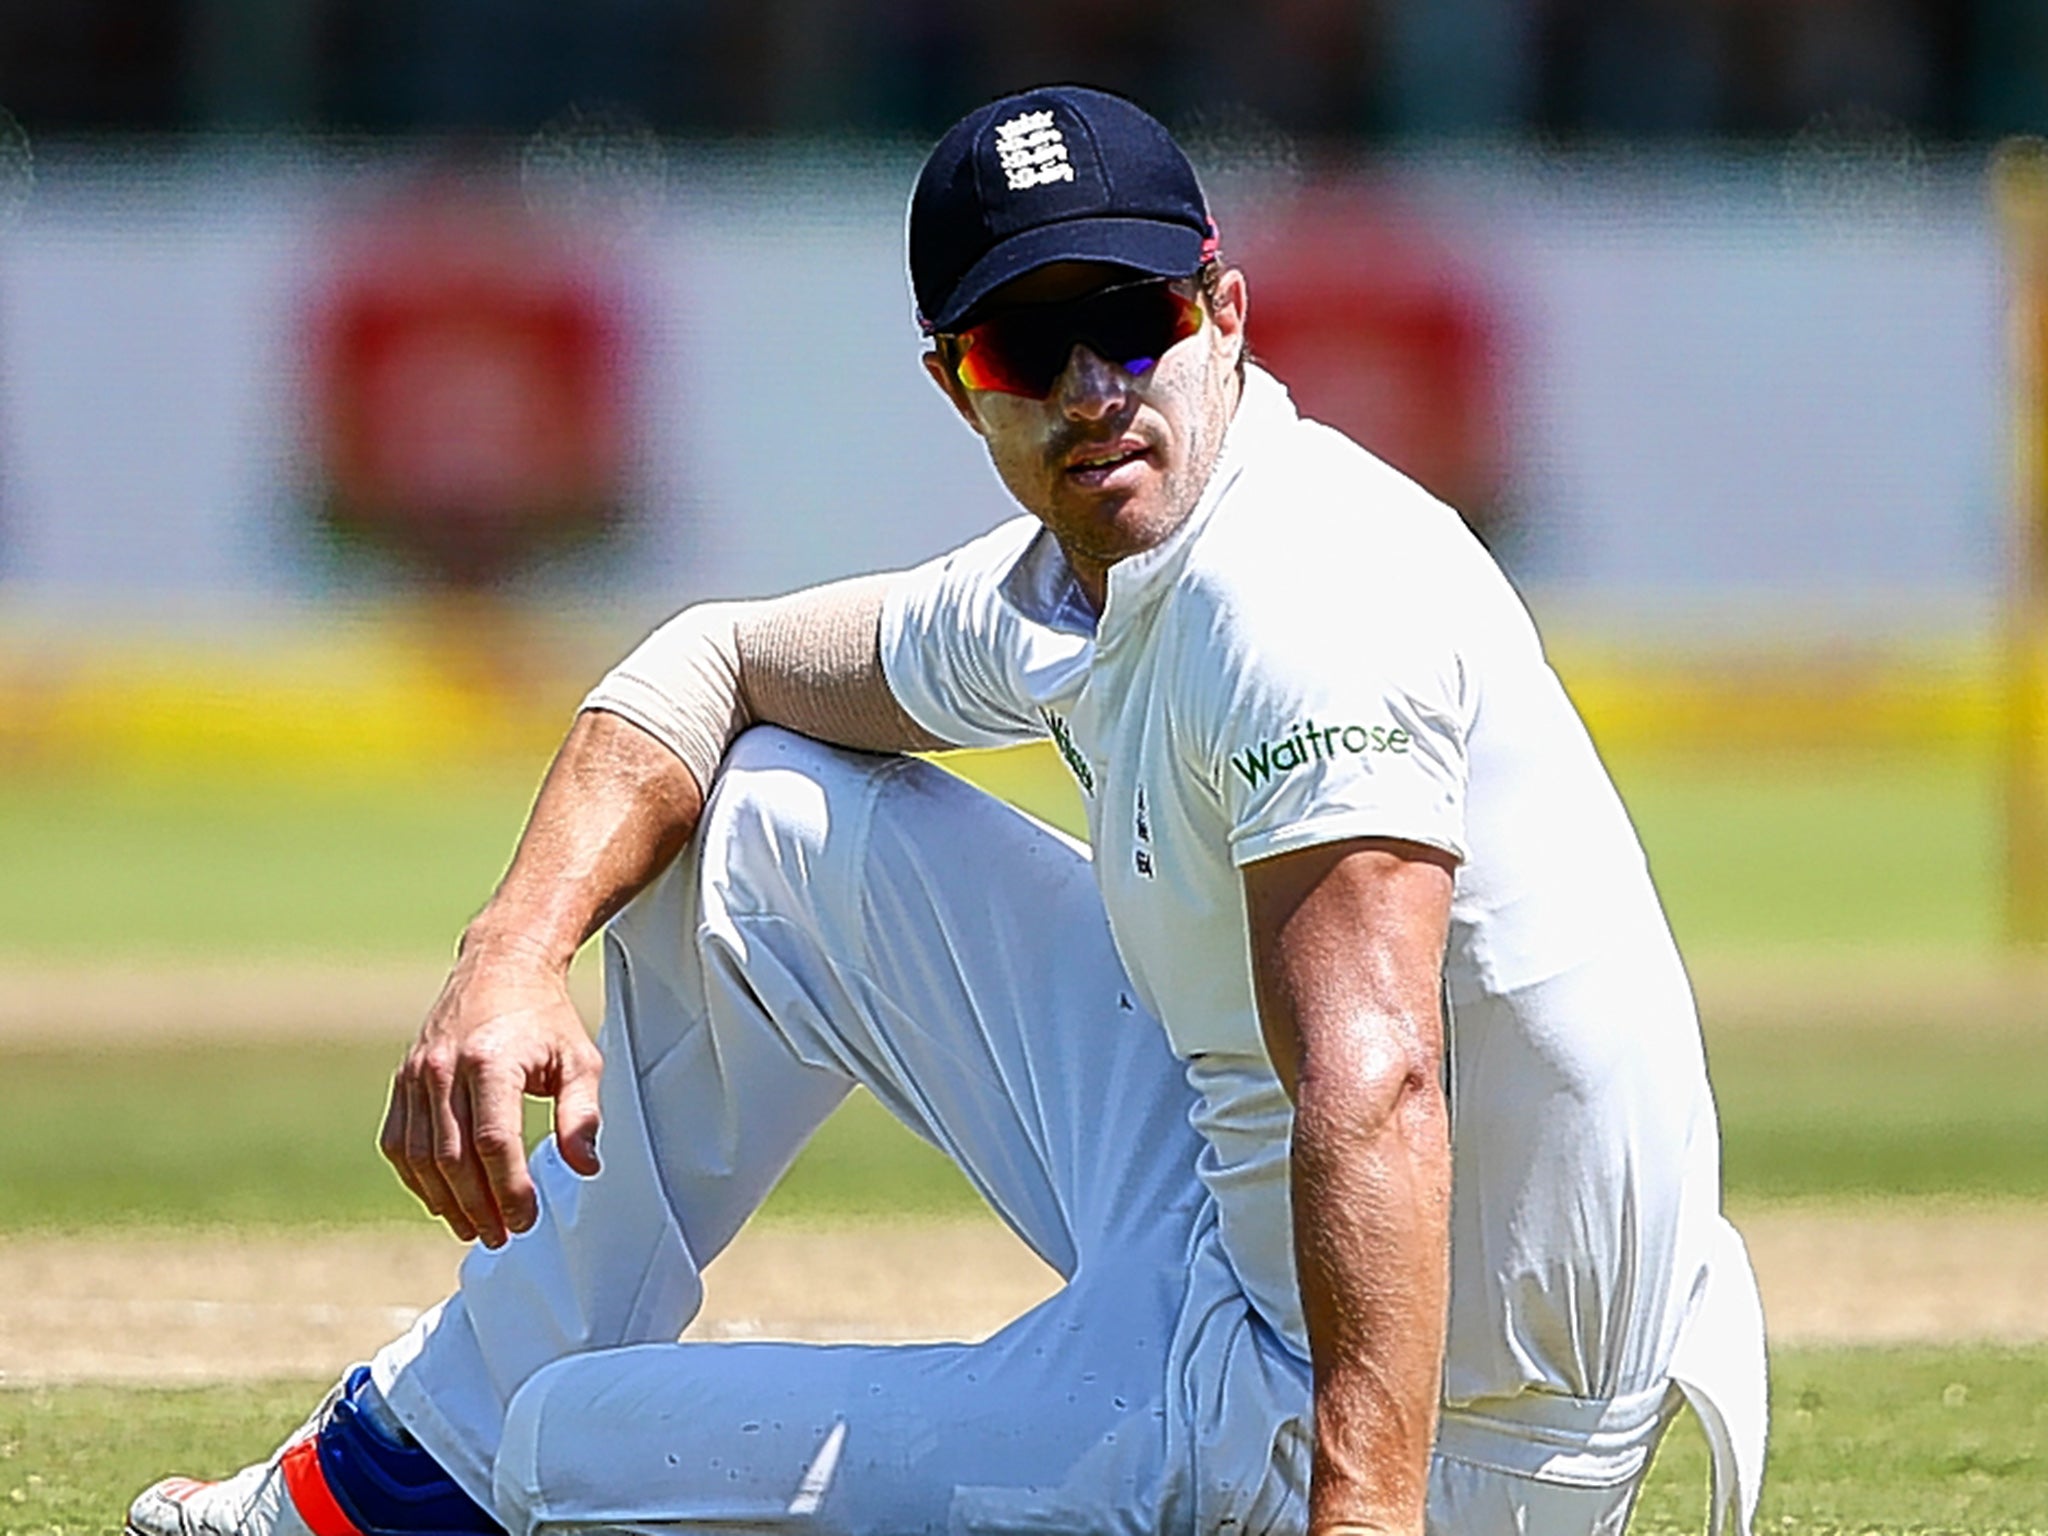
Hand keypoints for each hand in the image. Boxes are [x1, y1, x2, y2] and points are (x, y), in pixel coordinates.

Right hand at [380, 932, 603, 1246]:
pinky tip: (443, 1200)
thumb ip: (582, 1115)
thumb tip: (585, 1167)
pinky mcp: (403, 1079)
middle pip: (453, 1158)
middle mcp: (445, 1068)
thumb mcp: (580, 1060)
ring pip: (421, 1156)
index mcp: (491, 1061)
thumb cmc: (545, 1018)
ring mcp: (417, 1074)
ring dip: (446, 1202)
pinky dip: (418, 1178)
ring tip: (475, 1228)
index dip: (508, 1190)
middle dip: (478, 1207)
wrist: (499, 966)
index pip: (493, 1143)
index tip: (526, 1219)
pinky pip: (399, 1142)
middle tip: (502, 1237)